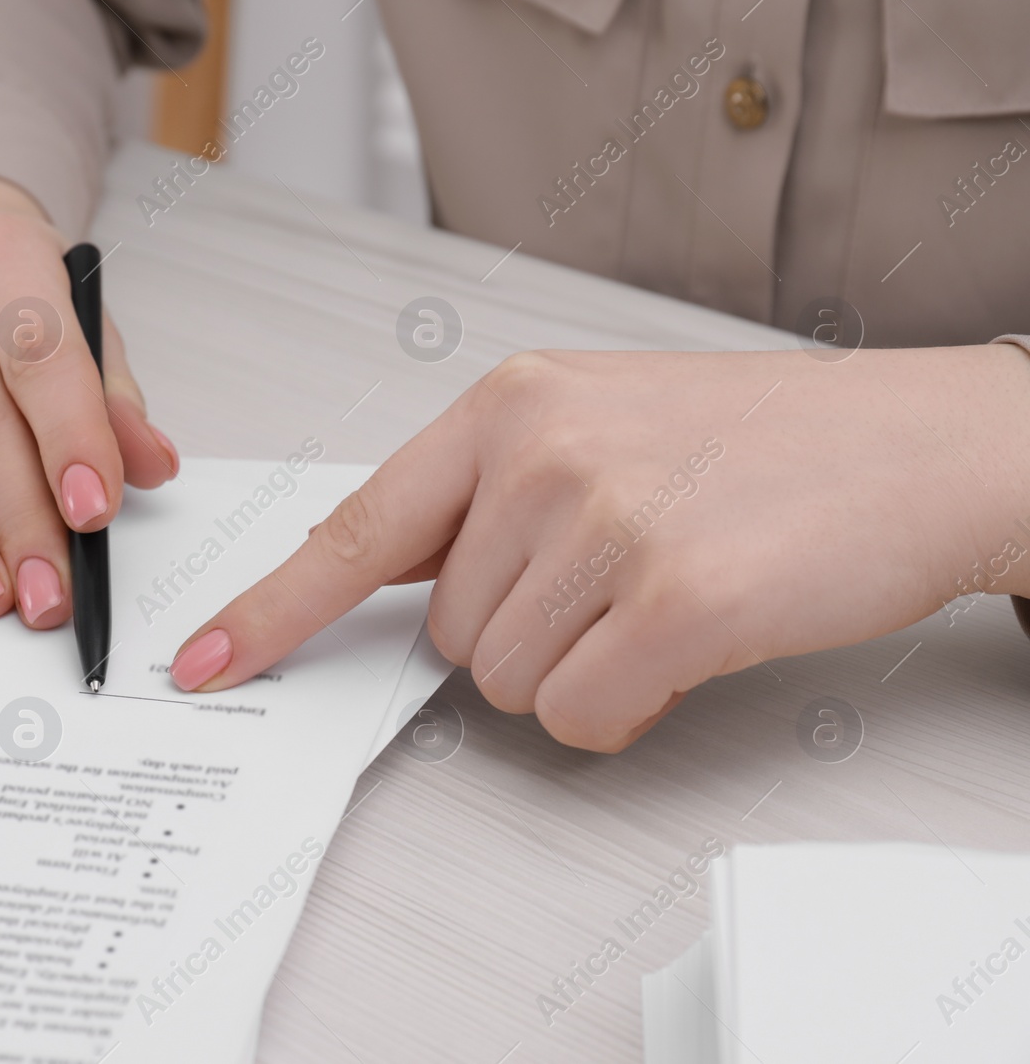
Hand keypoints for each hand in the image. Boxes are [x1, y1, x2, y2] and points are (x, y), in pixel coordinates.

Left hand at [167, 345, 1029, 750]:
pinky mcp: (675, 598)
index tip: (210, 657)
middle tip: (614, 582)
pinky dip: (624, 708)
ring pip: (508, 683)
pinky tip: (685, 645)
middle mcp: (543, 455)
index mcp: (509, 406)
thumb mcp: (597, 423)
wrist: (912, 445)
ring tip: (658, 601)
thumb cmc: (756, 442)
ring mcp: (606, 523)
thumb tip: (404, 592)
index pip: (358, 527)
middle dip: (520, 637)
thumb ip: (490, 494)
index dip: (276, 606)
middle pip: (447, 632)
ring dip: (577, 671)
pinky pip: (580, 716)